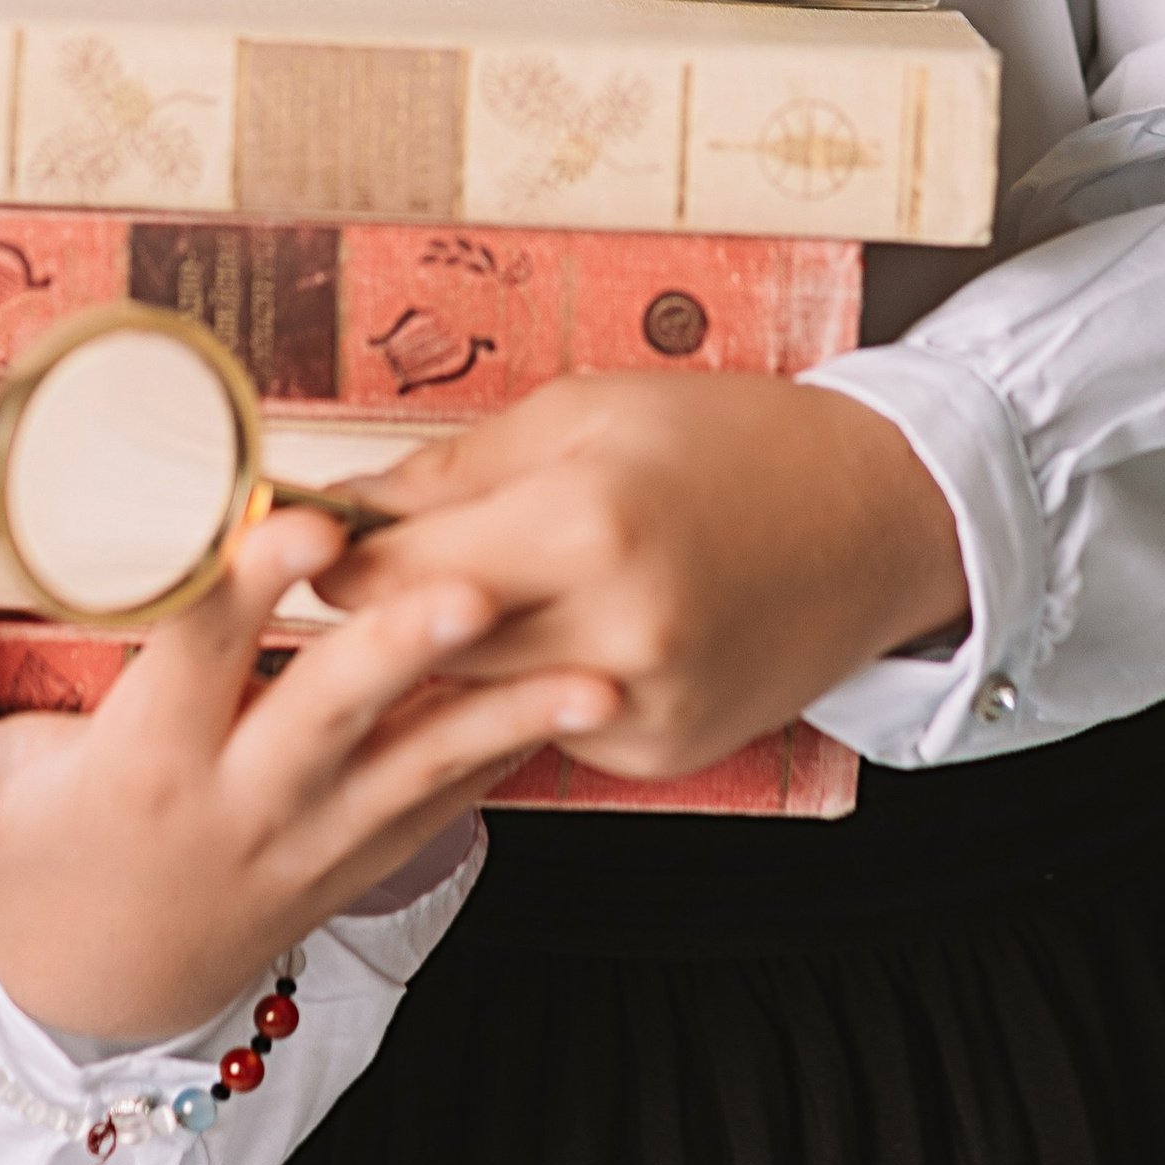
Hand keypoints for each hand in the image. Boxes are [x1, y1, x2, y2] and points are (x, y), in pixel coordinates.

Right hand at [0, 509, 619, 1043]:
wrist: (99, 1000)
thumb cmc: (20, 866)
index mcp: (141, 767)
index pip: (195, 659)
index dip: (245, 592)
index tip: (298, 521)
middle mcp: (237, 804)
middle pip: (329, 718)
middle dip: (397, 653)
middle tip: (468, 591)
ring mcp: (312, 843)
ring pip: (421, 769)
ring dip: (506, 715)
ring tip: (592, 668)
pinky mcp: (363, 860)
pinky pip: (452, 805)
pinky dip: (516, 754)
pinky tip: (590, 698)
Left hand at [315, 374, 967, 778]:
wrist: (878, 517)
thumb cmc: (734, 440)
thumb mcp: (585, 411)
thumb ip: (455, 469)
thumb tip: (341, 507)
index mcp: (585, 523)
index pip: (395, 576)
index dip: (326, 563)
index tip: (287, 545)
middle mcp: (612, 629)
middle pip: (424, 650)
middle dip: (371, 618)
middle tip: (324, 584)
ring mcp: (641, 704)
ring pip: (477, 703)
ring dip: (441, 662)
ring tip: (420, 613)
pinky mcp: (661, 752)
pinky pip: (548, 728)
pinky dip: (525, 690)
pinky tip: (540, 640)